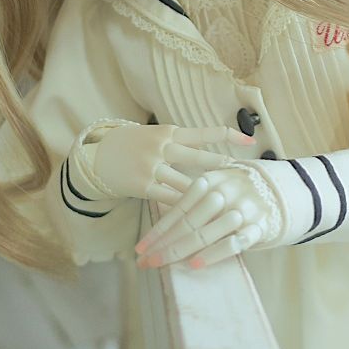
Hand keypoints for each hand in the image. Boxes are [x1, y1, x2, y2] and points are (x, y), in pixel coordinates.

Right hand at [90, 124, 254, 204]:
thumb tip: (209, 152)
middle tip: (243, 176)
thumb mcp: (154, 136)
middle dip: (223, 168)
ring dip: (206, 195)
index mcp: (169, 132)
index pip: (205, 133)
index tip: (251, 141)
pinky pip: (170, 200)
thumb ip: (178, 143)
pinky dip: (185, 208)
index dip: (230, 136)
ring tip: (226, 203)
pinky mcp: (144, 186)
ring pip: (188, 183)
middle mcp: (163, 147)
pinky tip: (198, 216)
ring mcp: (153, 167)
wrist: (96, 155)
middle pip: (201, 158)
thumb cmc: (130, 145)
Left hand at [133, 166, 278, 268]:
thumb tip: (158, 221)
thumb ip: (192, 198)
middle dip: (164, 245)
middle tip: (145, 262)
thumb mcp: (216, 183)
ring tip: (161, 263)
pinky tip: (195, 264)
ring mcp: (243, 209)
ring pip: (206, 232)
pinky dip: (213, 254)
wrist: (282, 188)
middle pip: (188, 223)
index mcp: (210, 180)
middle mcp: (225, 192)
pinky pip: (233, 242)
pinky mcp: (259, 226)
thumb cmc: (238, 190)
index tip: (140, 249)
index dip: (158, 230)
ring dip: (181, 250)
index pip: (178, 209)